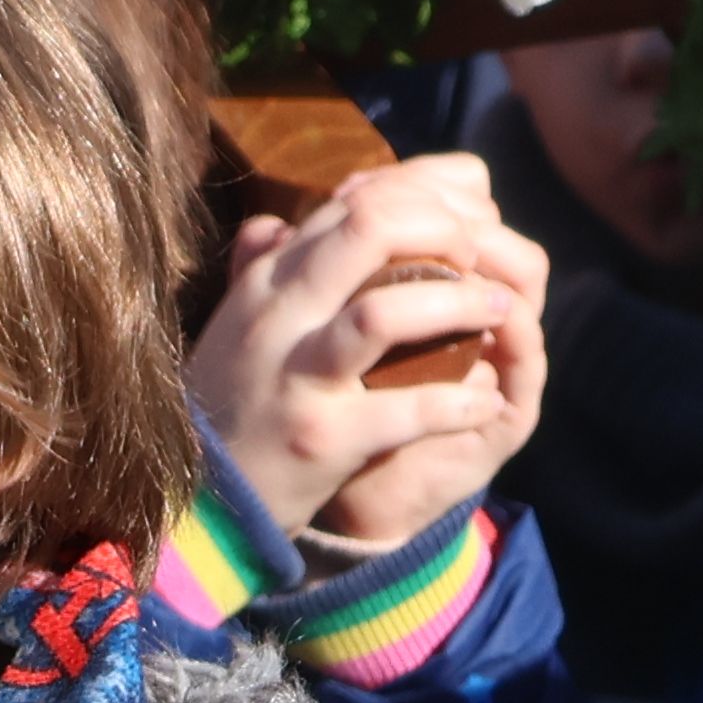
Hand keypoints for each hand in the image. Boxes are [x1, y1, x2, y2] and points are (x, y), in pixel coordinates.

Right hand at [187, 157, 551, 550]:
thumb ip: (269, 265)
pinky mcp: (321, 439)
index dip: (421, 199)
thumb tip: (300, 212)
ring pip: (383, 314)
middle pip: (369, 230)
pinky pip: (405, 410)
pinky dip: (457, 402)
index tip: (460, 223)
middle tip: (481, 257)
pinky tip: (487, 400)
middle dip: (443, 230)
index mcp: (268, 282)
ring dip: (460, 306)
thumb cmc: (235, 405)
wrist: (199, 504)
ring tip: (502, 310)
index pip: (351, 203)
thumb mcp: (241, 325)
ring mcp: (297, 378)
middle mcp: (278, 317)